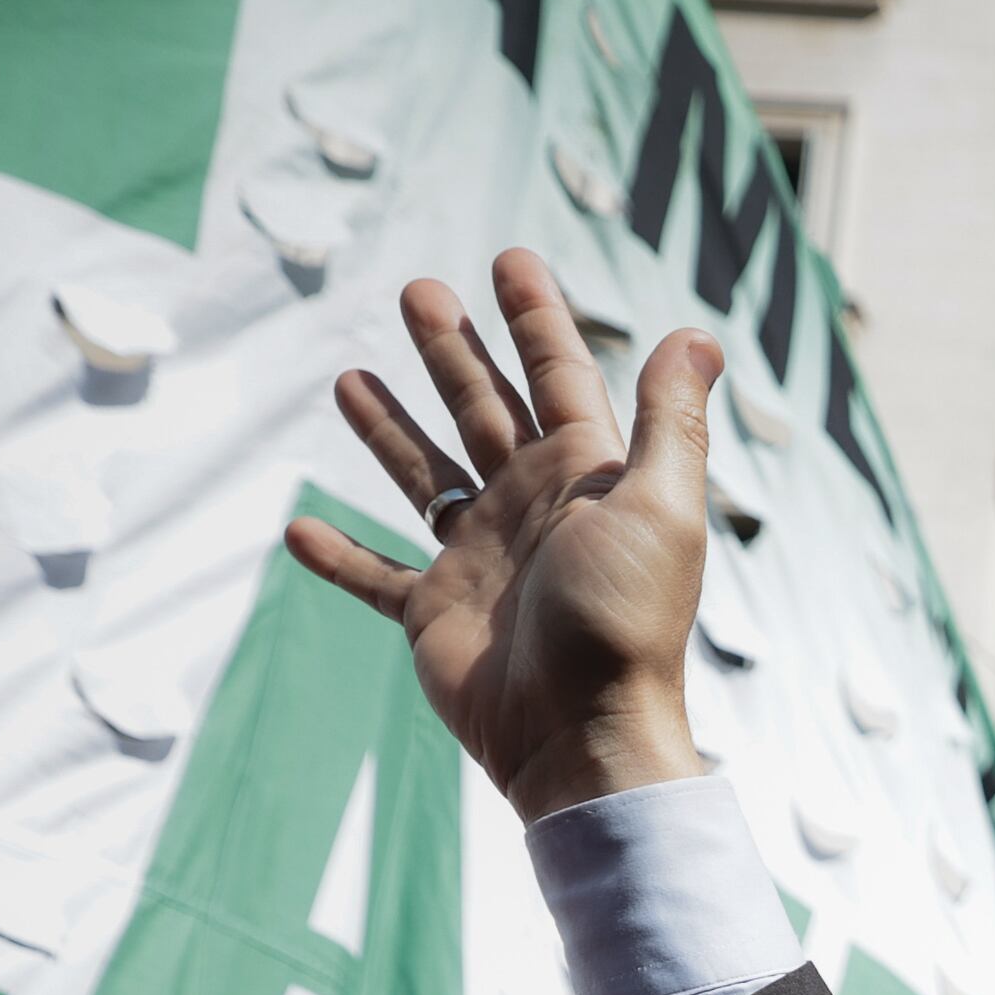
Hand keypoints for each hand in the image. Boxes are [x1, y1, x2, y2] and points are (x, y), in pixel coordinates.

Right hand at [288, 251, 716, 821]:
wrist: (581, 734)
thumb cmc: (626, 622)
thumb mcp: (661, 507)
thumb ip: (670, 420)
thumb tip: (696, 334)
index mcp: (588, 478)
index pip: (560, 378)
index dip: (537, 319)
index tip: (508, 259)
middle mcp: (533, 509)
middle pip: (485, 410)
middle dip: (452, 352)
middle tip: (417, 290)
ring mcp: (481, 559)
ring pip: (427, 477)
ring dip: (389, 430)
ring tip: (348, 376)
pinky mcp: (436, 614)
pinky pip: (376, 578)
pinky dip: (339, 556)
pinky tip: (297, 527)